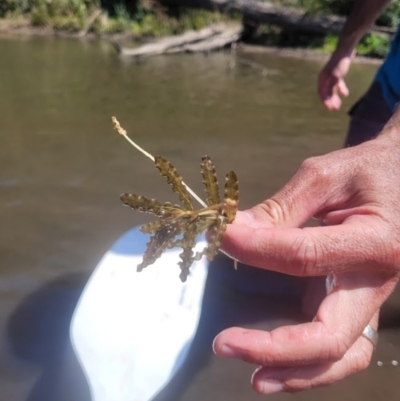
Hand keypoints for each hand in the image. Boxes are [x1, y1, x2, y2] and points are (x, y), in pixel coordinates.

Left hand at [213, 132, 399, 391]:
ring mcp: (369, 299)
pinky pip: (342, 349)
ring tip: (254, 377)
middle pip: (329, 334)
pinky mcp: (357, 304)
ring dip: (296, 372)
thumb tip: (234, 231)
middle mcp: (377, 281)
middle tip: (223, 342)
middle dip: (273, 346)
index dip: (255, 249)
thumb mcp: (324, 176)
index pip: (303, 256)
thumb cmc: (367, 172)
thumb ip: (280, 208)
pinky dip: (311, 366)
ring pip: (342, 355)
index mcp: (375, 241)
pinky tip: (277, 368)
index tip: (222, 236)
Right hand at [318, 52, 352, 109]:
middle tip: (335, 109)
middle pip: (327, 93)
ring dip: (335, 97)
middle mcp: (325, 79)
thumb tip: (327, 99)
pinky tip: (346, 95)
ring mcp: (331, 76)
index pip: (322, 93)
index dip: (326, 102)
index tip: (330, 109)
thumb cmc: (340, 63)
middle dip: (331, 101)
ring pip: (332, 90)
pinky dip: (341, 89)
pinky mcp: (338, 74)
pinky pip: (338, 84)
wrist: (346, 49)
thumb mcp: (336, 76)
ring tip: (339, 105)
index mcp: (322, 79)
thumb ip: (331, 88)